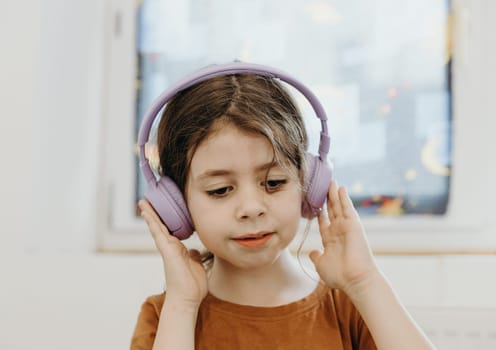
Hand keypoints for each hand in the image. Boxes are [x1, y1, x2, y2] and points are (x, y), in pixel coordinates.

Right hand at [138, 199, 207, 308]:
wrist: (187, 299)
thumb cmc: (192, 286)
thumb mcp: (196, 265)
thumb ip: (193, 256)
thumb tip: (193, 250)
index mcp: (178, 250)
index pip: (171, 231)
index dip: (166, 220)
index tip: (163, 208)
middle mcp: (171, 248)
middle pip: (161, 226)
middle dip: (155, 214)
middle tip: (148, 201)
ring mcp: (167, 249)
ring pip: (157, 227)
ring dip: (150, 214)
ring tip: (143, 202)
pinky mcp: (166, 251)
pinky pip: (158, 233)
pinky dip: (152, 222)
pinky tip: (147, 212)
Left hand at [309, 180, 377, 294]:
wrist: (355, 279)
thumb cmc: (339, 275)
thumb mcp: (322, 264)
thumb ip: (316, 256)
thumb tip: (312, 252)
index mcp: (330, 240)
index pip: (323, 221)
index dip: (319, 211)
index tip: (314, 202)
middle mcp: (338, 231)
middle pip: (331, 210)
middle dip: (327, 198)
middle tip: (322, 185)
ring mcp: (346, 227)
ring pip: (338, 206)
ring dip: (334, 194)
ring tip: (331, 181)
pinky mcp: (353, 225)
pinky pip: (347, 208)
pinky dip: (343, 197)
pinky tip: (340, 187)